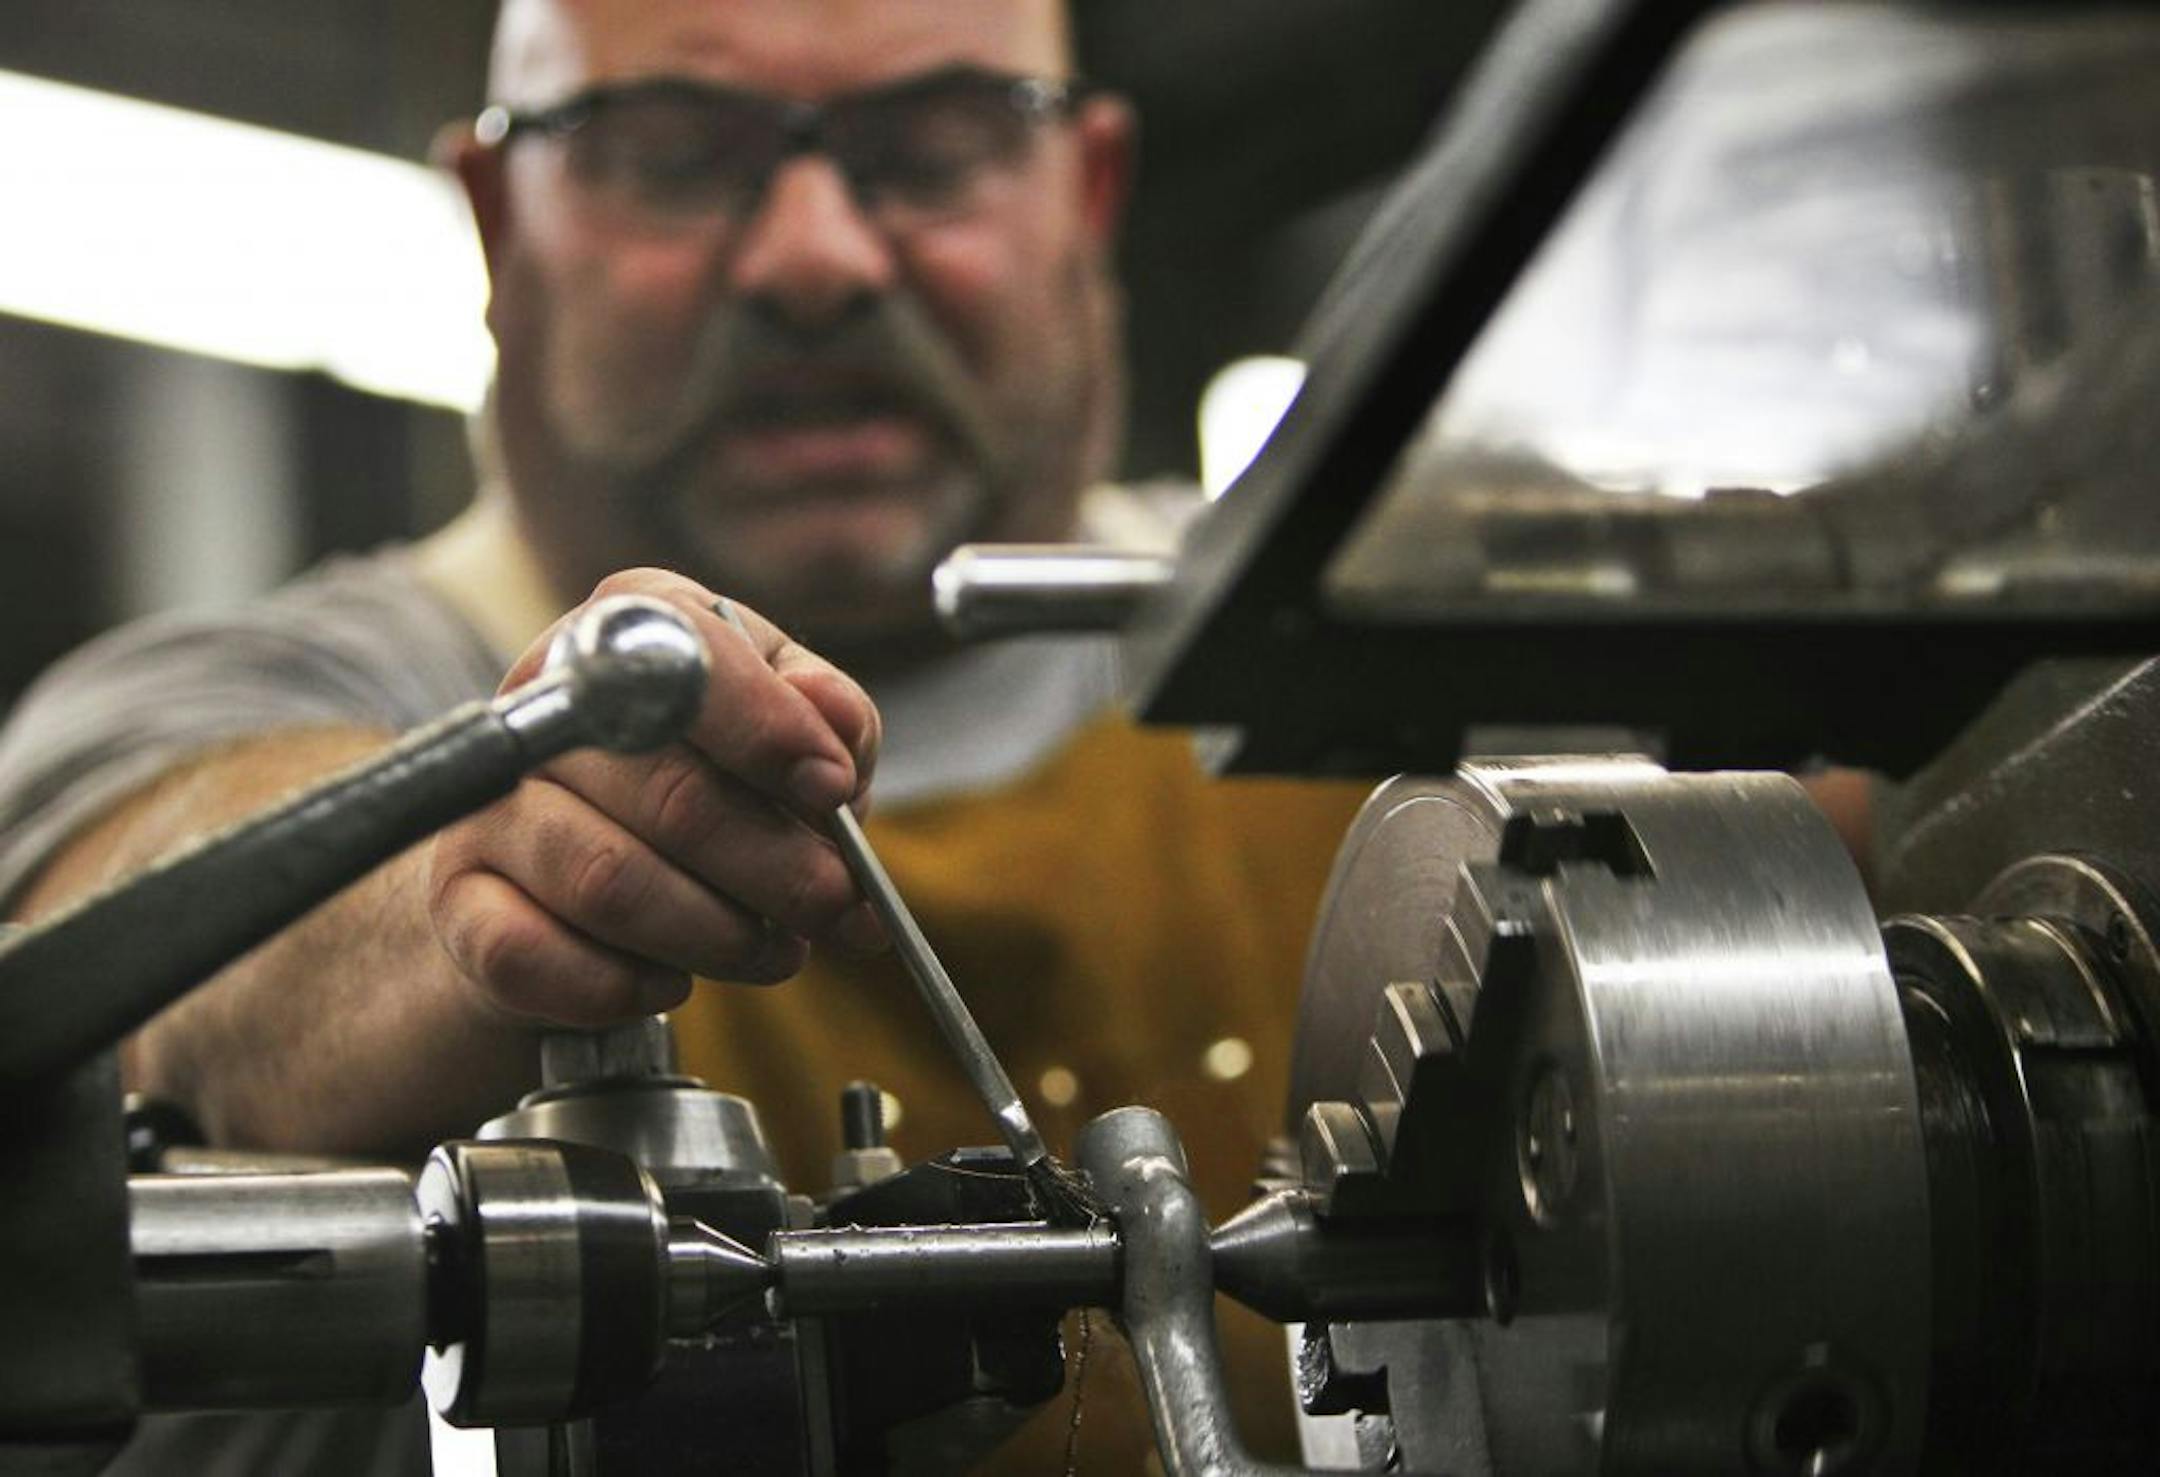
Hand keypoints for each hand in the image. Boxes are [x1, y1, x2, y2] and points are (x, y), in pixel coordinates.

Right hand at [427, 569, 883, 1025]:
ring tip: (773, 951)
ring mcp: (488, 802)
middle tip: (833, 905)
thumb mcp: (786, 737)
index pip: (688, 657)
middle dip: (777, 866)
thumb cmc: (706, 792)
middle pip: (670, 792)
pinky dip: (620, 986)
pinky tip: (667, 982)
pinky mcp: (456, 898)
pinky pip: (532, 956)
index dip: (770, 730)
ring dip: (715, 935)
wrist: (573, 881)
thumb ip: (829, 717)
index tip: (833, 789)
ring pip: (609, 883)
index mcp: (629, 630)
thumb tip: (831, 719)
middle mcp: (544, 704)